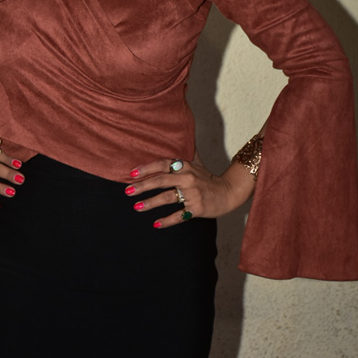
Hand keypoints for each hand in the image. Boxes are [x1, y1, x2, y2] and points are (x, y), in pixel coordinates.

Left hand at [124, 151, 255, 227]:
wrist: (229, 192)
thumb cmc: (209, 177)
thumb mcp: (198, 162)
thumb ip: (187, 151)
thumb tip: (181, 133)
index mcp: (185, 166)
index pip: (162, 164)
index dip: (147, 168)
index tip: (132, 173)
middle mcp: (188, 178)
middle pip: (161, 181)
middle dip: (142, 186)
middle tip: (128, 191)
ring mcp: (193, 194)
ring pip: (167, 198)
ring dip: (150, 203)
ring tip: (136, 207)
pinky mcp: (197, 208)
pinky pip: (179, 215)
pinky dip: (167, 221)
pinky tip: (155, 224)